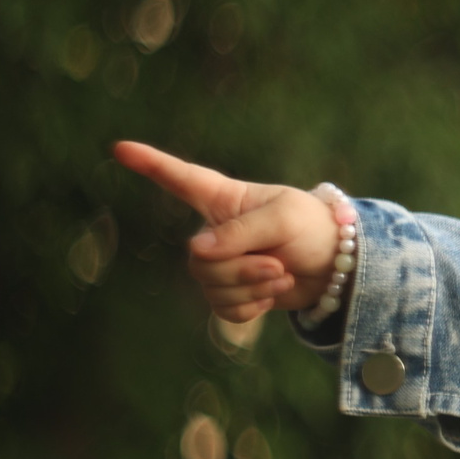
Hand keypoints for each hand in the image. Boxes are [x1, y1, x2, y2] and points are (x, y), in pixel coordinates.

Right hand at [112, 140, 339, 323]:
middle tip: (278, 263)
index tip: (119, 147)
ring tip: (282, 274)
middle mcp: (216, 232)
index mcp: (225, 200)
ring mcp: (222, 264)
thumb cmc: (312, 228)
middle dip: (241, 270)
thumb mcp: (282, 218)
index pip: (181, 178)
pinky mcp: (233, 293)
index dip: (150, 163)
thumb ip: (239, 232)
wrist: (340, 265)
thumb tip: (197, 251)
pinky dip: (252, 308)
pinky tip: (272, 295)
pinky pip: (224, 310)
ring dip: (253, 288)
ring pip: (210, 288)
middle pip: (199, 260)